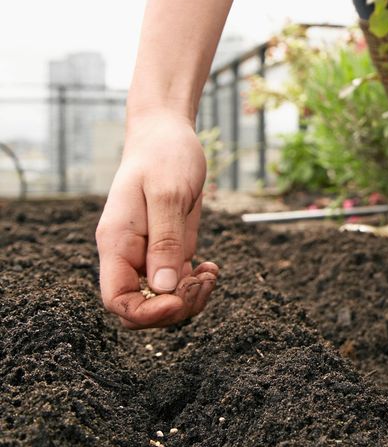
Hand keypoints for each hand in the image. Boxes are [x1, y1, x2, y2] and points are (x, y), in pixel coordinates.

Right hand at [96, 111, 217, 328]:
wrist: (167, 133)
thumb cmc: (164, 155)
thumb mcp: (168, 194)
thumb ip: (165, 241)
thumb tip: (163, 289)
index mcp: (117, 243)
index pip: (117, 300)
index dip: (146, 313)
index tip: (179, 298)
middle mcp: (129, 253)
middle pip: (140, 308)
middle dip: (174, 308)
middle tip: (202, 281)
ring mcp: (149, 253)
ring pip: (162, 300)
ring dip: (190, 298)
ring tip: (210, 273)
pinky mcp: (169, 248)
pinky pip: (178, 284)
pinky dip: (196, 284)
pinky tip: (212, 267)